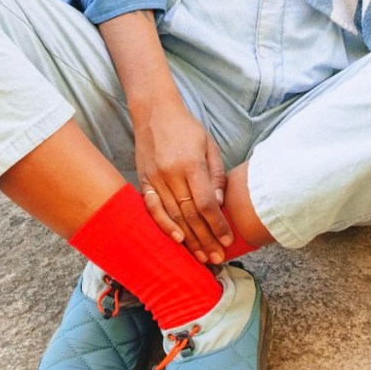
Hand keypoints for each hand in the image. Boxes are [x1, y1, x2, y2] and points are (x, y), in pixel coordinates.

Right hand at [133, 99, 232, 263]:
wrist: (154, 111)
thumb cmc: (186, 127)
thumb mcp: (209, 145)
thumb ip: (216, 174)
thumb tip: (219, 204)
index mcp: (191, 164)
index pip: (206, 204)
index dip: (217, 225)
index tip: (227, 240)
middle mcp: (171, 174)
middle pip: (191, 215)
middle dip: (206, 239)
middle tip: (217, 258)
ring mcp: (155, 179)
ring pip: (173, 216)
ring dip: (189, 239)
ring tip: (202, 257)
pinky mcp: (143, 180)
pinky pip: (153, 208)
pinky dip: (164, 225)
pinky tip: (176, 239)